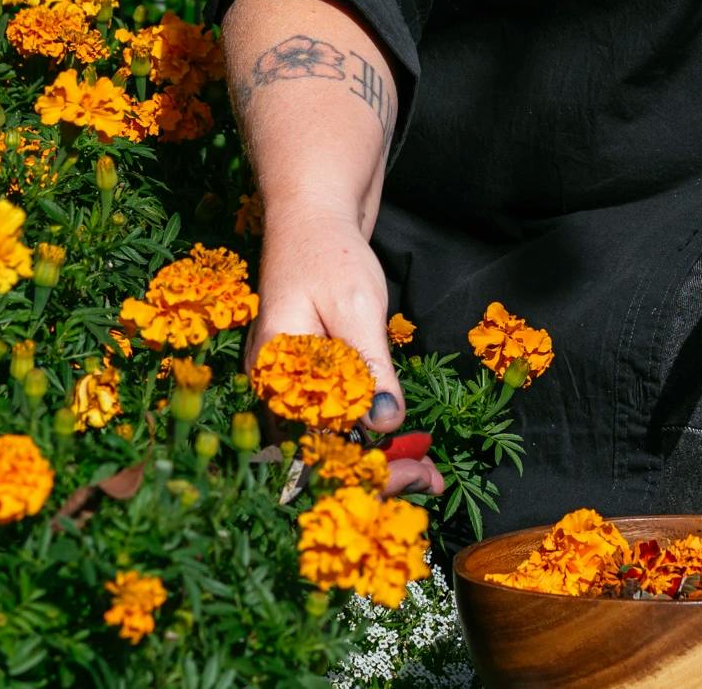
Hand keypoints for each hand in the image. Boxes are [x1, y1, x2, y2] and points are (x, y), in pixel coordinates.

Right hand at [252, 200, 441, 494]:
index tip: (417, 475)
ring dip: (375, 463)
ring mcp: (285, 387)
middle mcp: (271, 390)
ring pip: (327, 444)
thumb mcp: (357, 305)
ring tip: (427, 476)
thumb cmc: (329, 254)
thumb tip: (387, 420)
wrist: (314, 217)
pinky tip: (405, 447)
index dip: (367, 469)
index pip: (316, 444)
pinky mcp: (305, 382)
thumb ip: (369, 363)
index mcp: (274, 373)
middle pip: (319, 455)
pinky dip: (368, 439)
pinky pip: (333, 423)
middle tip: (430, 482)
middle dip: (375, 475)